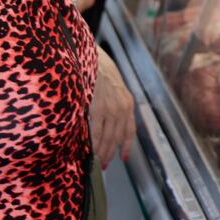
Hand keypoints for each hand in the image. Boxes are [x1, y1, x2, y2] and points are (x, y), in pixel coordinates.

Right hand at [89, 46, 135, 168]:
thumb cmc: (98, 71)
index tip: (123, 158)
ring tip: (95, 160)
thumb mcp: (113, 87)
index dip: (126, 146)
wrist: (90, 55)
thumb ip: (114, 104)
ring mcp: (110, 108)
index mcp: (127, 103)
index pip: (129, 130)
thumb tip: (107, 124)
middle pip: (117, 137)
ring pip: (107, 137)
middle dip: (110, 153)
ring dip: (101, 151)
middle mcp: (122, 107)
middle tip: (103, 164)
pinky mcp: (97, 107)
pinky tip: (89, 150)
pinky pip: (96, 131)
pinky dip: (93, 143)